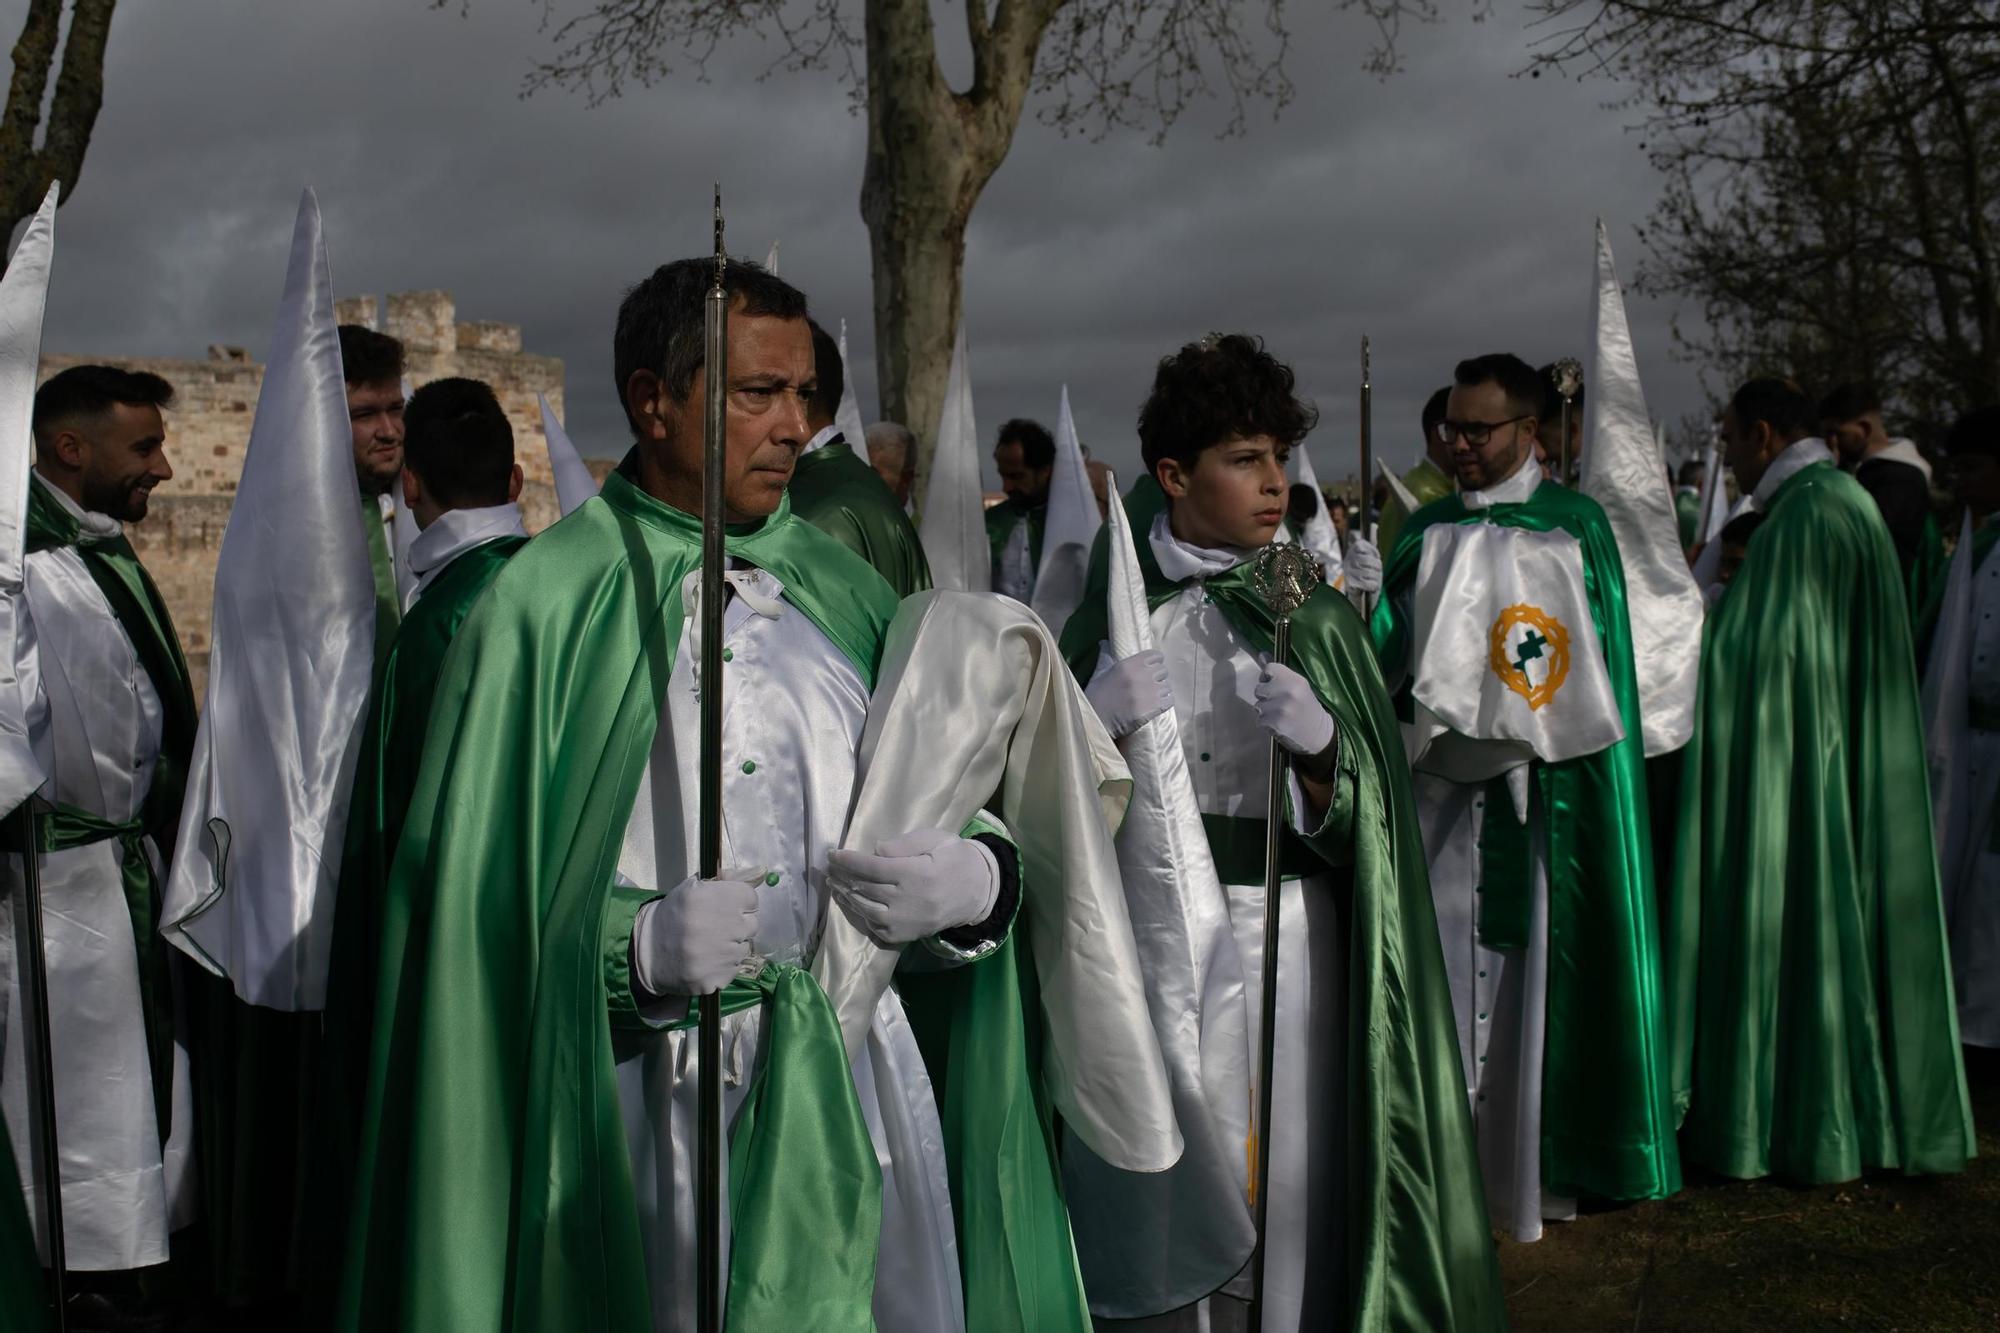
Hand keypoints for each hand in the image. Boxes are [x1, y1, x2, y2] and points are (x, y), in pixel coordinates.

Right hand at [633, 868, 761, 996]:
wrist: (647, 952)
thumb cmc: (673, 915)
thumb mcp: (692, 888)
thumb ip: (724, 880)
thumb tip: (757, 875)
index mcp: (714, 898)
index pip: (751, 898)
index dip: (740, 902)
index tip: (727, 907)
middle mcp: (722, 926)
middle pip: (752, 924)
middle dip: (737, 924)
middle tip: (716, 927)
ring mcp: (721, 956)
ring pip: (744, 948)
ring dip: (731, 946)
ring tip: (708, 945)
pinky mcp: (718, 978)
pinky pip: (734, 968)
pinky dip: (723, 965)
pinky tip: (705, 961)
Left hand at [827, 829, 1000, 945]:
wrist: (980, 892)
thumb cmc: (956, 858)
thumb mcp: (936, 840)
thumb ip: (904, 844)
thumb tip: (875, 850)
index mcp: (914, 873)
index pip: (870, 867)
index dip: (847, 861)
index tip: (832, 854)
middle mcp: (906, 899)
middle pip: (863, 888)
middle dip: (841, 877)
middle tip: (829, 868)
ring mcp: (905, 921)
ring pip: (865, 910)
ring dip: (846, 897)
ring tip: (835, 885)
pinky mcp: (907, 935)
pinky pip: (877, 928)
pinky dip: (862, 916)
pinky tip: (855, 904)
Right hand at [1085, 648, 1175, 739]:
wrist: (1096, 722)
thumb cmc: (1095, 697)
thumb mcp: (1099, 673)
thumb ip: (1106, 657)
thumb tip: (1104, 642)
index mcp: (1128, 665)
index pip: (1156, 656)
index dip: (1154, 662)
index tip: (1149, 668)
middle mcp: (1141, 676)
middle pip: (1163, 670)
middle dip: (1158, 677)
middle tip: (1149, 684)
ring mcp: (1149, 692)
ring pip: (1167, 686)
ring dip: (1161, 691)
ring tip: (1152, 696)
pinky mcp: (1154, 708)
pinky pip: (1170, 700)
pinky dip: (1165, 702)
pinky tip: (1156, 705)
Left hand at [1254, 663, 1335, 756]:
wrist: (1319, 732)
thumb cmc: (1306, 706)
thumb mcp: (1298, 686)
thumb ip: (1279, 673)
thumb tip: (1261, 655)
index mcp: (1295, 679)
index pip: (1269, 669)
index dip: (1268, 677)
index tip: (1275, 685)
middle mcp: (1288, 691)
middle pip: (1259, 688)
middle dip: (1265, 696)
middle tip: (1280, 703)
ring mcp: (1281, 708)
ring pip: (1258, 706)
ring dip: (1265, 712)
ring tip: (1281, 714)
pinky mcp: (1276, 723)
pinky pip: (1259, 720)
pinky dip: (1266, 724)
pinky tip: (1279, 724)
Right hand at [1343, 536, 1382, 593]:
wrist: (1358, 589)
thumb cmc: (1365, 569)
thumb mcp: (1370, 553)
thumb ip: (1372, 540)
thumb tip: (1373, 525)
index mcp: (1355, 547)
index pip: (1372, 550)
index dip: (1375, 556)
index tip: (1373, 558)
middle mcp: (1349, 557)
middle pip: (1374, 563)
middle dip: (1377, 569)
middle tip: (1374, 571)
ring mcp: (1349, 571)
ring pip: (1372, 574)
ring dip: (1375, 578)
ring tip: (1370, 578)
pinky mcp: (1350, 584)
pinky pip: (1370, 584)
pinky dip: (1373, 586)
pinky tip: (1368, 586)